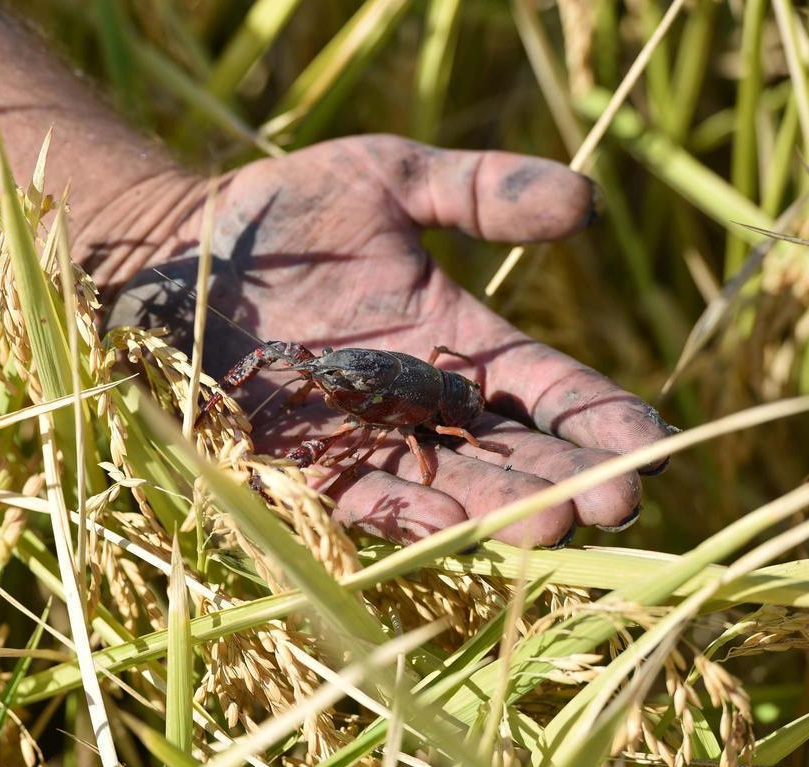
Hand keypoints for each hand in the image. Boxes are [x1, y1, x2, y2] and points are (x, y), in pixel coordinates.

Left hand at [103, 135, 672, 546]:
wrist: (175, 246)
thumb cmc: (283, 209)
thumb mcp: (390, 177)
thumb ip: (480, 191)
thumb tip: (588, 202)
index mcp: (455, 341)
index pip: (546, 390)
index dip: (601, 418)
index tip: (653, 445)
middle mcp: (417, 403)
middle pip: (509, 452)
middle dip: (566, 479)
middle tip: (619, 503)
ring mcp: (360, 438)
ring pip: (448, 487)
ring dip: (501, 510)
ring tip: (556, 526)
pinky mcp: (296, 463)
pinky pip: (360, 498)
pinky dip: (407, 516)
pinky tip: (453, 527)